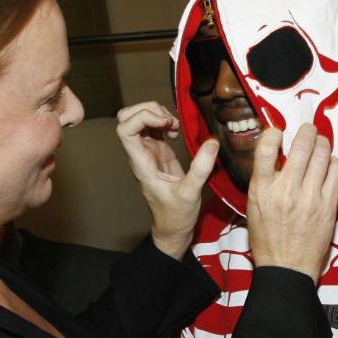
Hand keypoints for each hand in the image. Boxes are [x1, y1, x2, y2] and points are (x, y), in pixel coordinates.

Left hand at [116, 102, 217, 259]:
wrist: (173, 227)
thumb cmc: (176, 216)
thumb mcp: (190, 194)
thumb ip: (201, 169)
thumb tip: (212, 143)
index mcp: (141, 163)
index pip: (125, 129)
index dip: (142, 117)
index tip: (166, 123)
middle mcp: (140, 154)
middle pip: (127, 118)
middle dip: (148, 110)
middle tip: (170, 120)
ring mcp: (148, 151)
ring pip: (140, 119)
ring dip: (158, 114)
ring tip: (176, 126)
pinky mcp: (158, 151)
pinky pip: (154, 126)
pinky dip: (165, 121)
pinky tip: (176, 132)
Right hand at [247, 124, 337, 281]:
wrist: (287, 268)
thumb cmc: (267, 240)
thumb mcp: (253, 208)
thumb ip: (264, 181)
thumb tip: (275, 157)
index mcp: (262, 191)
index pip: (265, 149)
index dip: (273, 133)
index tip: (278, 131)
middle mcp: (286, 190)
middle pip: (301, 146)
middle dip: (307, 132)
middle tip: (308, 130)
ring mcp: (309, 198)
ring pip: (322, 155)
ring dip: (322, 143)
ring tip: (320, 143)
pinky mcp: (328, 206)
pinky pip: (336, 172)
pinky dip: (333, 163)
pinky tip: (329, 165)